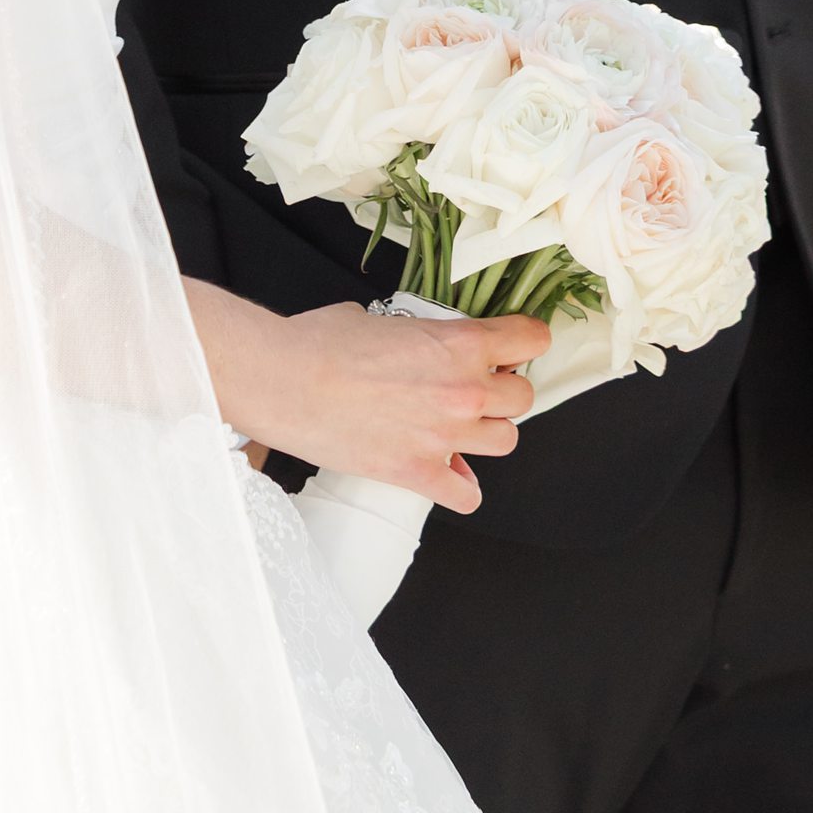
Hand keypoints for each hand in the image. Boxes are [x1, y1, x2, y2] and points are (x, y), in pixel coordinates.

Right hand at [184, 281, 548, 514]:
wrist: (283, 380)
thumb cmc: (319, 342)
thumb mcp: (378, 318)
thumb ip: (415, 335)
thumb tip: (414, 343)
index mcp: (456, 342)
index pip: (529, 339)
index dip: (524, 340)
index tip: (517, 344)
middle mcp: (462, 391)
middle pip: (523, 397)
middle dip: (505, 390)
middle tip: (479, 386)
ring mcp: (444, 436)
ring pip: (506, 442)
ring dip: (486, 433)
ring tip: (460, 426)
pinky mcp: (418, 474)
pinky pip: (468, 494)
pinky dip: (461, 486)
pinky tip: (444, 472)